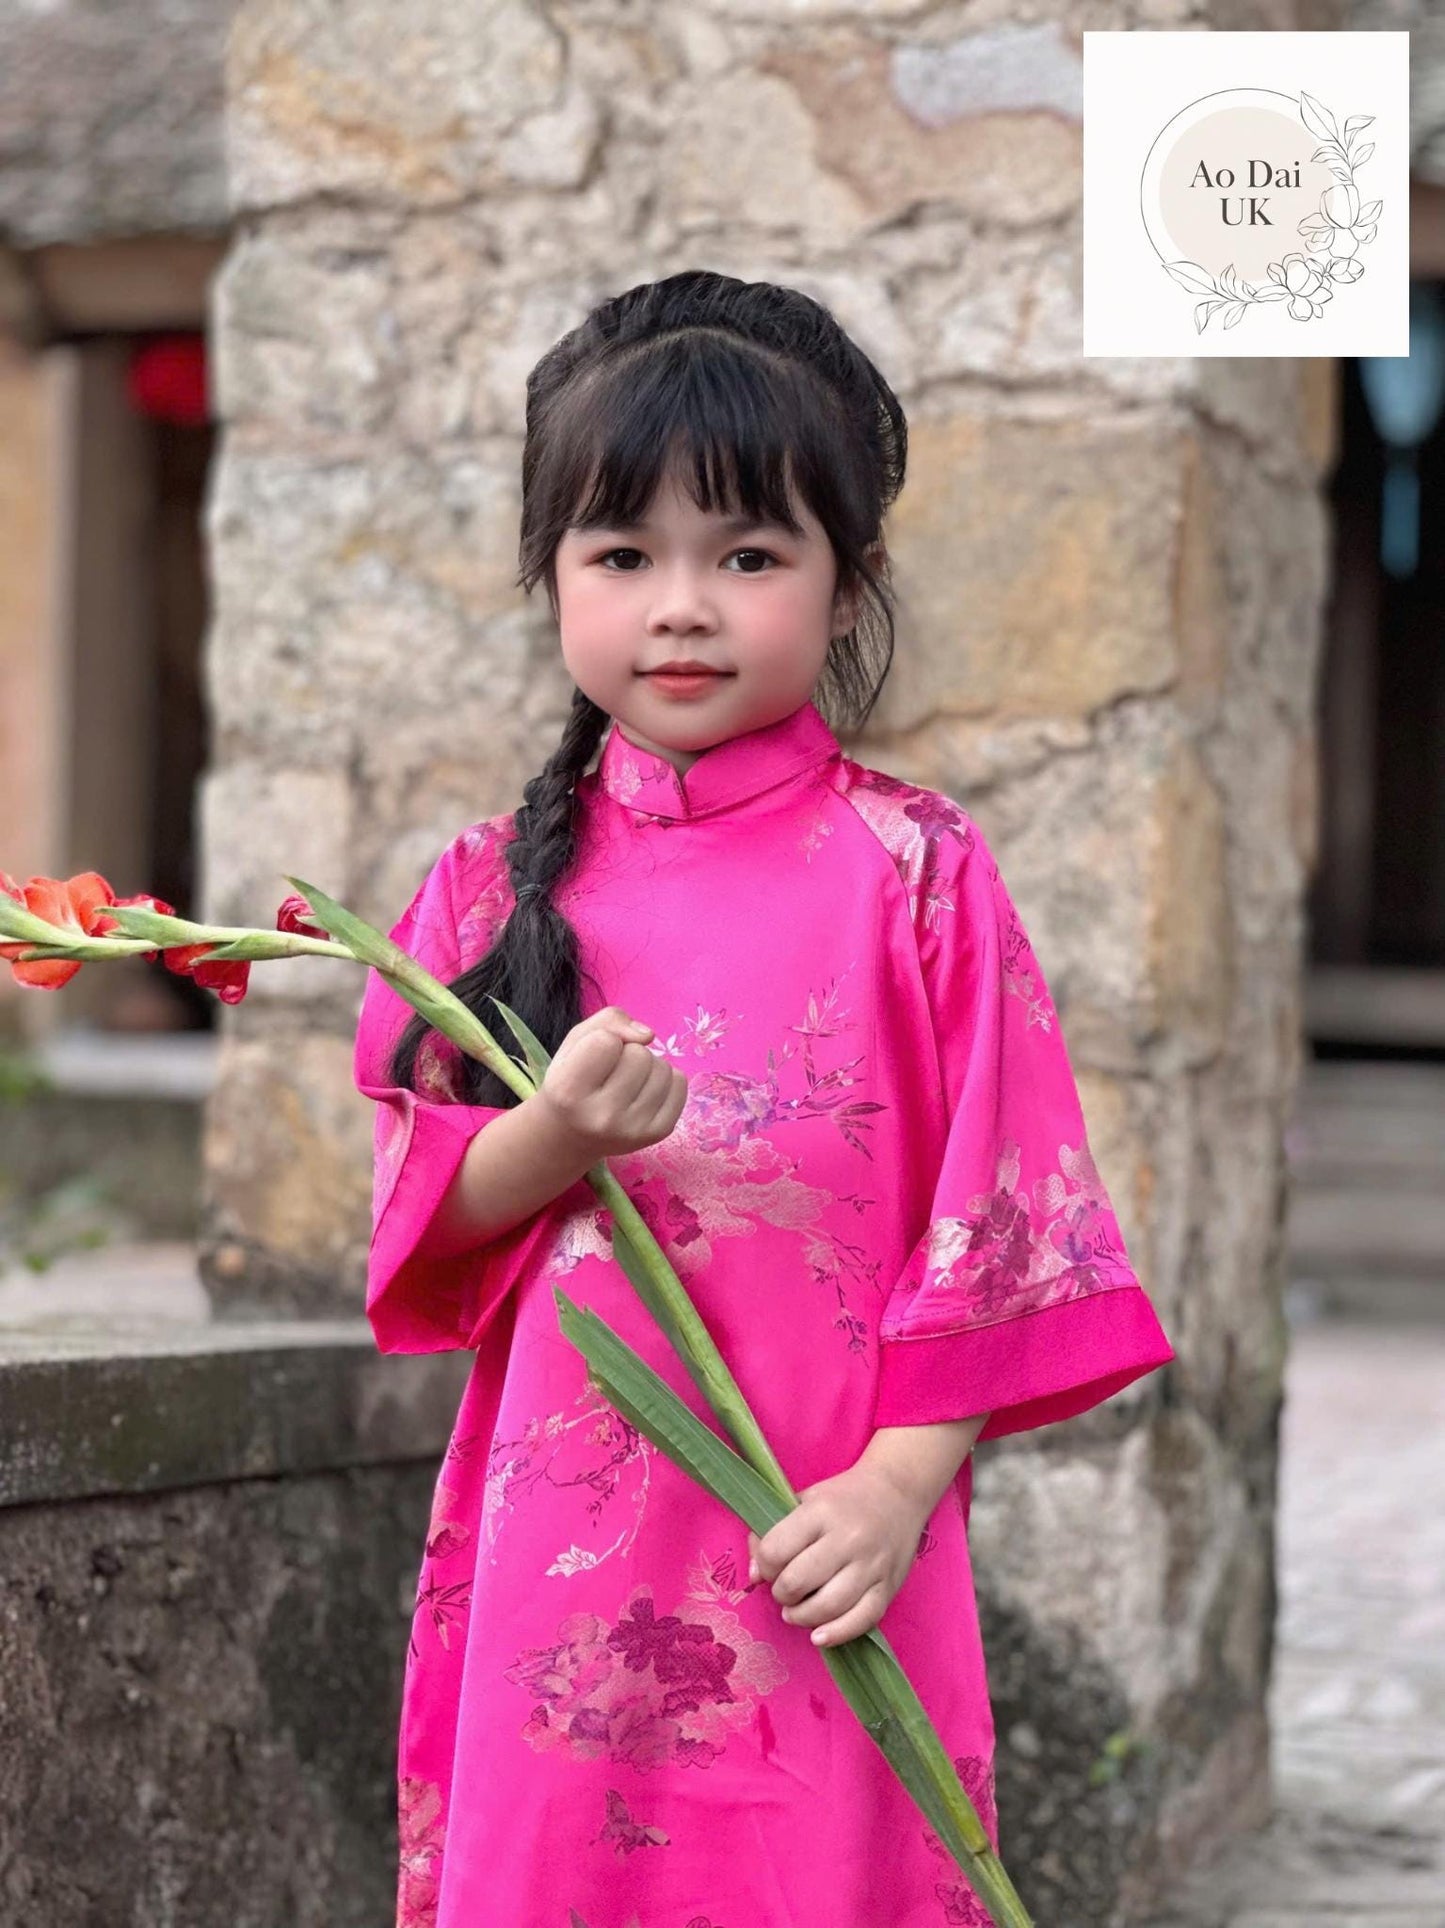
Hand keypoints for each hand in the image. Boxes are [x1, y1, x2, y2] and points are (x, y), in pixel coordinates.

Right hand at [538, 1005, 688, 1161]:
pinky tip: (644, 1094)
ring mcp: (633, 1129)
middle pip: (639, 1054)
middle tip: (610, 1075)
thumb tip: (648, 1035)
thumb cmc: (572, 1083)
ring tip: (627, 1085)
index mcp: (568, 1093)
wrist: (572, 1138)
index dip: (603, 1041)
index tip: (592, 1061)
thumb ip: (607, 1021)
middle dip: (628, 1053)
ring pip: (663, 1067)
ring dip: (648, 1067)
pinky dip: (666, 1081)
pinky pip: (680, 1083)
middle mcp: (601, 1117)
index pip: (606, 1041)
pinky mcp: (659, 1133)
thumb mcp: (574, 1044)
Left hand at [746, 1461, 930, 1648]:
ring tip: (795, 1612)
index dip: (763, 1566)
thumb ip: (772, 1533)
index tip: (768, 1567)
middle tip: (784, 1590)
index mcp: (821, 1512)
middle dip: (781, 1593)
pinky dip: (836, 1634)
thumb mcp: (804, 1501)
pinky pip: (861, 1620)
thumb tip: (753, 1575)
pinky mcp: (889, 1587)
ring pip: (828, 1606)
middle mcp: (848, 1538)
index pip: (775, 1551)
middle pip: (797, 1581)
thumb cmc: (843, 1499)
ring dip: (801, 1617)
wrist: (898, 1492)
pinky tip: (818, 1635)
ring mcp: (871, 1565)